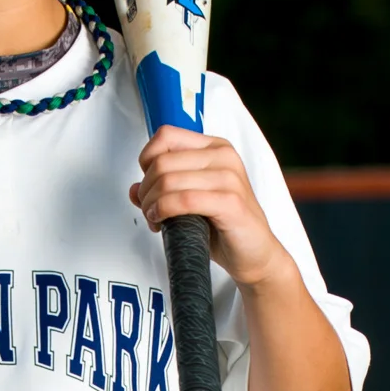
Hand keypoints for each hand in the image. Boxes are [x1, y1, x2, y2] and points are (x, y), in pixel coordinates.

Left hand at [130, 126, 291, 287]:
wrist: (255, 254)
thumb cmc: (225, 227)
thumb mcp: (190, 202)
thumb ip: (163, 190)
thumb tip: (134, 189)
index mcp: (215, 148)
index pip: (166, 136)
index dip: (146, 159)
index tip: (148, 183)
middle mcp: (224, 157)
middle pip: (162, 161)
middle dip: (146, 189)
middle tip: (148, 208)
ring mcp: (230, 178)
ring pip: (168, 180)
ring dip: (151, 203)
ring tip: (155, 218)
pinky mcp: (231, 202)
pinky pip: (184, 200)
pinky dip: (164, 211)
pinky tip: (161, 221)